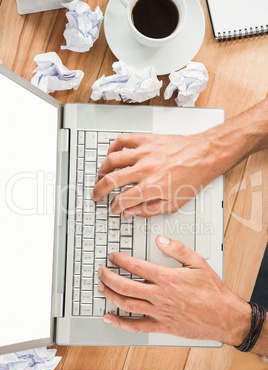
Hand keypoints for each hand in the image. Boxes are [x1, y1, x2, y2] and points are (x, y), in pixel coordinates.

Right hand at [91, 132, 218, 216]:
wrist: (205, 155)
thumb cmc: (193, 178)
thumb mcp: (174, 204)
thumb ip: (149, 210)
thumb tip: (130, 213)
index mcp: (153, 186)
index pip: (122, 200)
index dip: (114, 207)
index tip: (114, 208)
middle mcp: (146, 169)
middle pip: (111, 180)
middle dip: (99, 191)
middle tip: (96, 195)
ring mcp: (145, 152)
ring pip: (111, 160)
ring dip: (101, 171)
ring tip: (100, 177)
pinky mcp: (147, 140)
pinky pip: (122, 140)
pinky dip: (112, 148)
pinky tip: (112, 155)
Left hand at [97, 236, 250, 344]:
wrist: (224, 317)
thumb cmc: (212, 291)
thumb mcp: (198, 262)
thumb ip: (178, 249)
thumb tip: (160, 240)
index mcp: (167, 278)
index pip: (135, 266)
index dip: (120, 260)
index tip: (113, 256)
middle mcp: (159, 296)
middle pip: (125, 286)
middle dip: (108, 277)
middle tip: (101, 271)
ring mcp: (158, 312)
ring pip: (126, 304)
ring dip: (110, 295)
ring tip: (101, 287)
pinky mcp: (161, 326)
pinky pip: (135, 326)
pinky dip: (119, 323)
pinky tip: (109, 318)